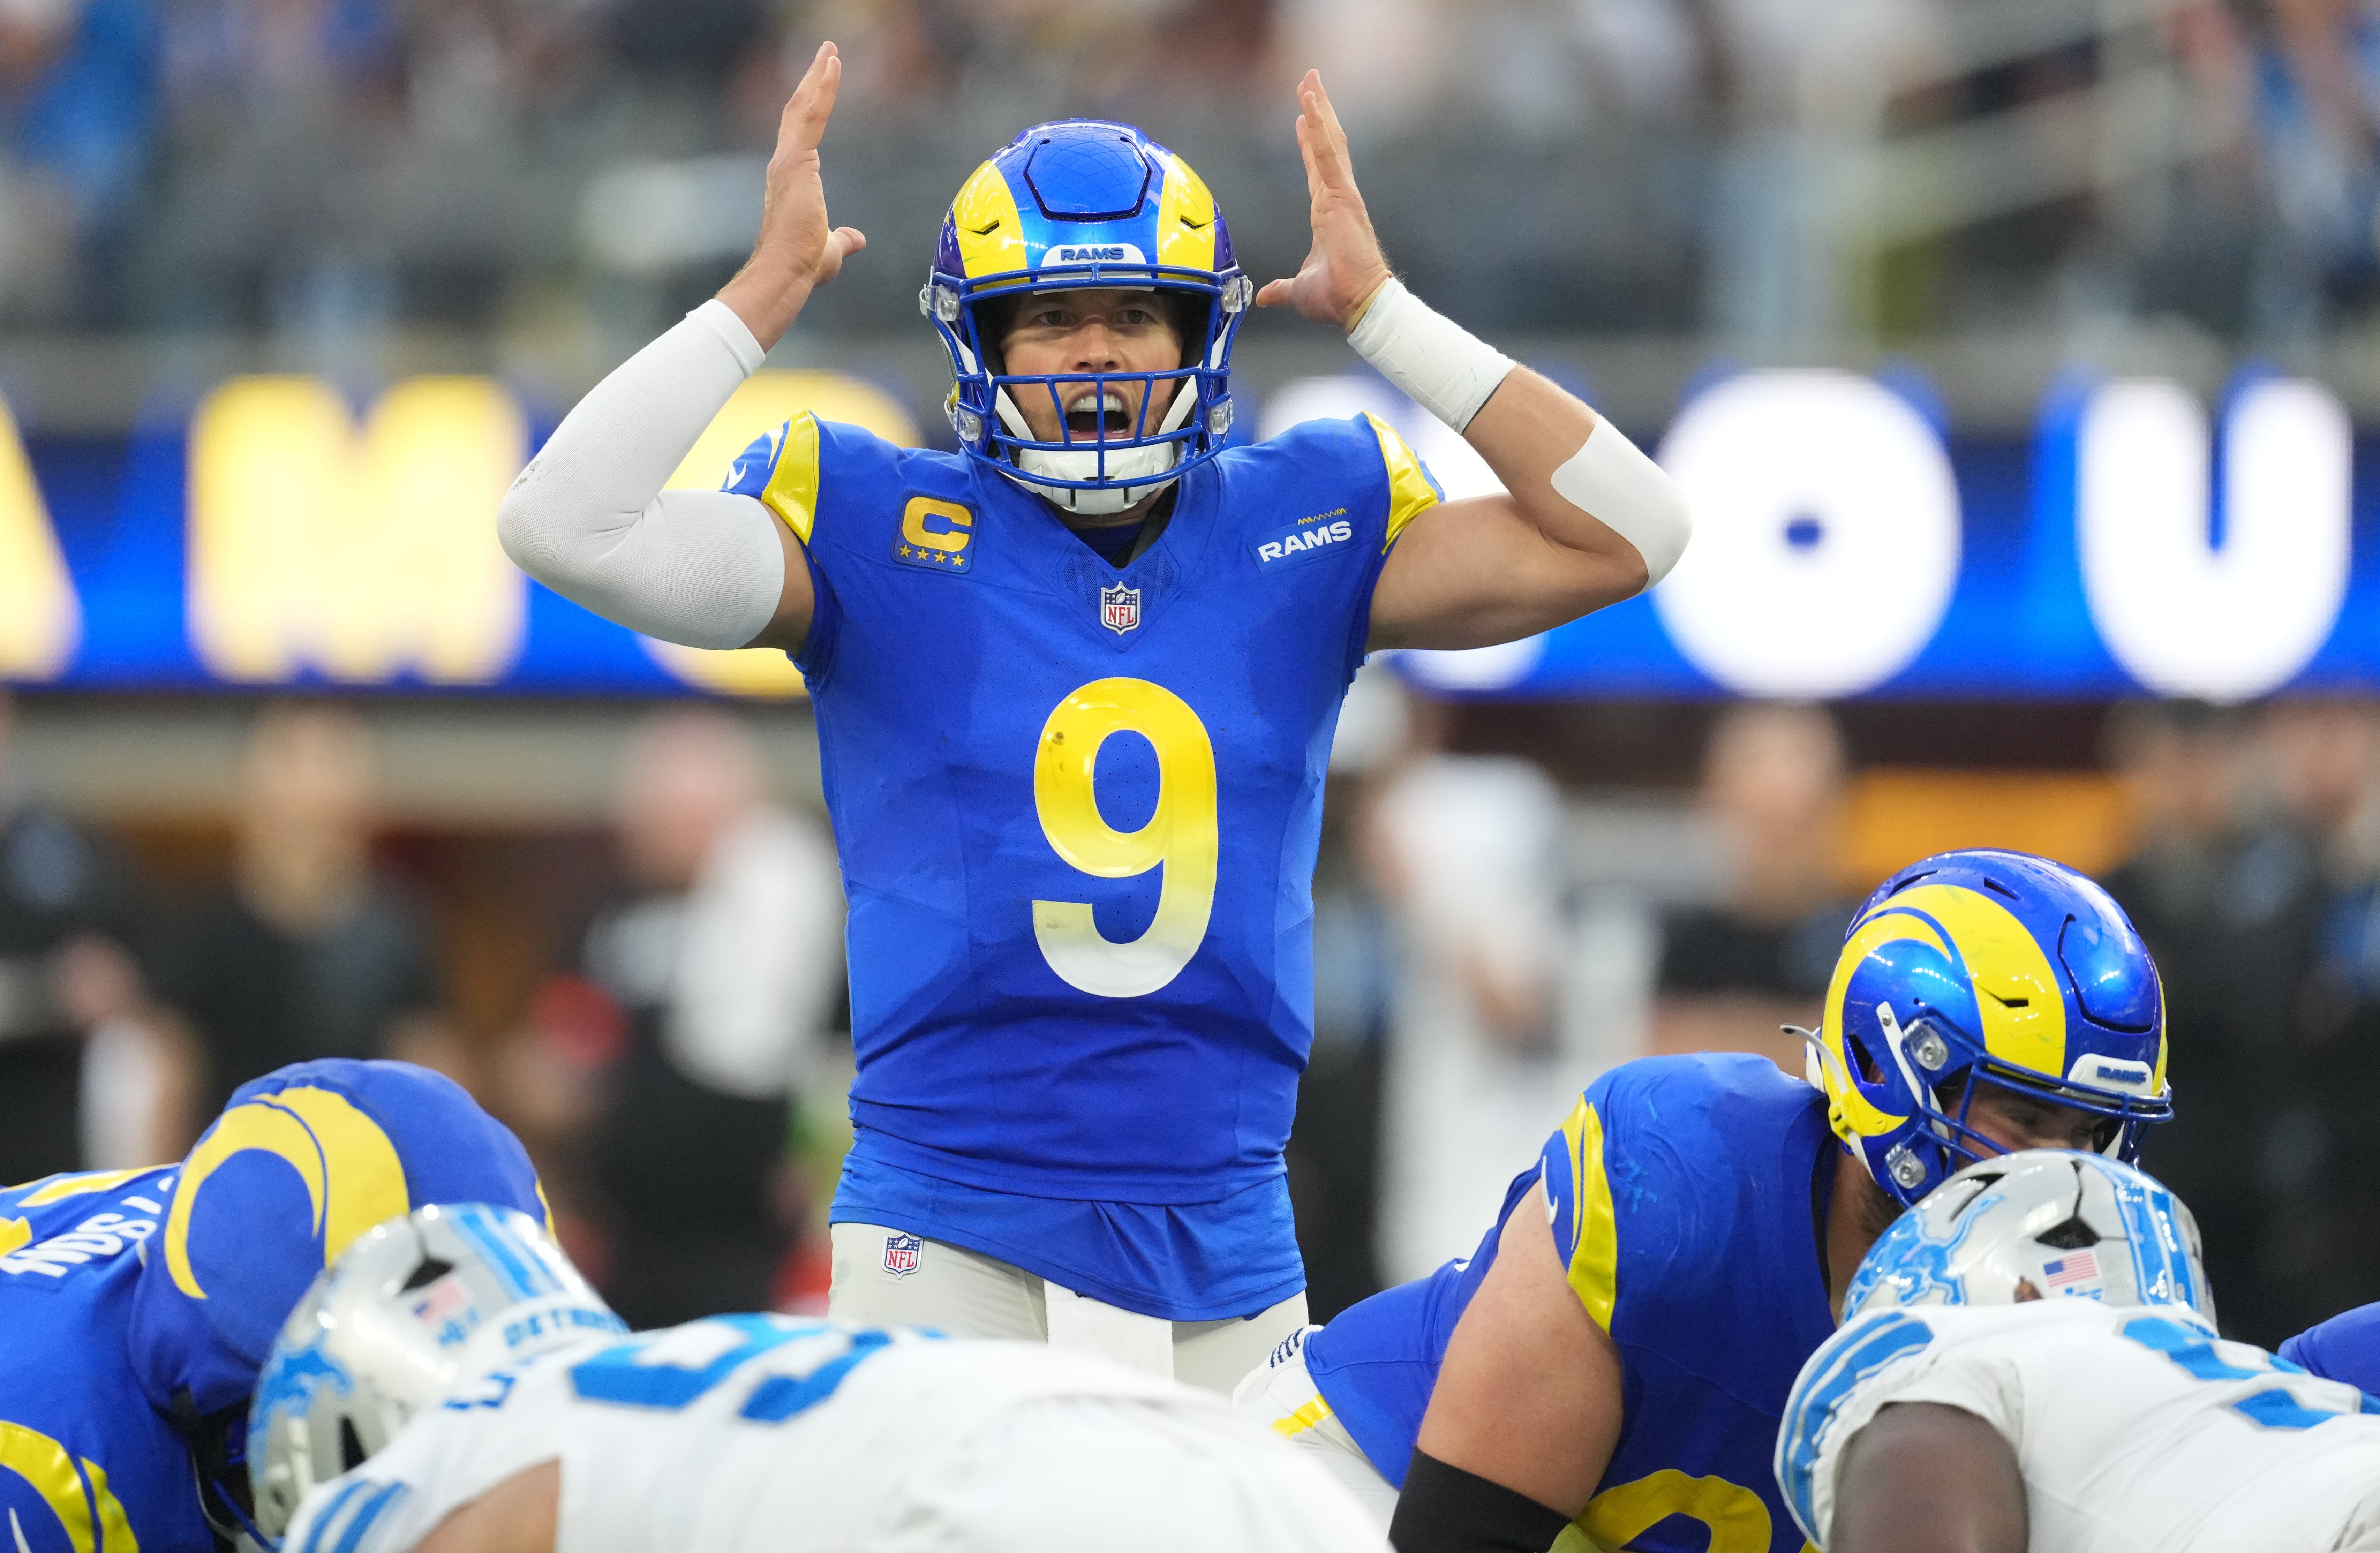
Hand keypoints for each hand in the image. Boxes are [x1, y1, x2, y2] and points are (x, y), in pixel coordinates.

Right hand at [719, 41, 867, 349]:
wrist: (786, 272)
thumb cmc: (802, 265)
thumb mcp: (831, 248)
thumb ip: (842, 239)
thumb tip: (856, 239)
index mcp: (791, 179)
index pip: (803, 132)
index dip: (813, 104)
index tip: (823, 81)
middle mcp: (783, 164)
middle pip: (798, 111)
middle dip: (812, 80)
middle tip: (827, 52)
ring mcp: (786, 160)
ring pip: (802, 107)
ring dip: (817, 76)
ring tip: (831, 50)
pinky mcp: (794, 161)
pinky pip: (809, 114)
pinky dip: (820, 88)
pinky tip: (831, 65)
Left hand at [1255, 71, 1393, 330]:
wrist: (1357, 305)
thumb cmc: (1335, 298)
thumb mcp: (1298, 289)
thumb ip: (1282, 288)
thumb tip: (1265, 297)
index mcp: (1327, 213)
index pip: (1316, 168)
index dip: (1309, 142)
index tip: (1301, 117)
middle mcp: (1336, 198)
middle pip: (1326, 145)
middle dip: (1317, 112)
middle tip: (1309, 81)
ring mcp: (1342, 194)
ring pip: (1330, 141)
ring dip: (1319, 109)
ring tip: (1309, 79)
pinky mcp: (1343, 196)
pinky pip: (1329, 154)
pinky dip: (1320, 127)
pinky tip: (1310, 102)